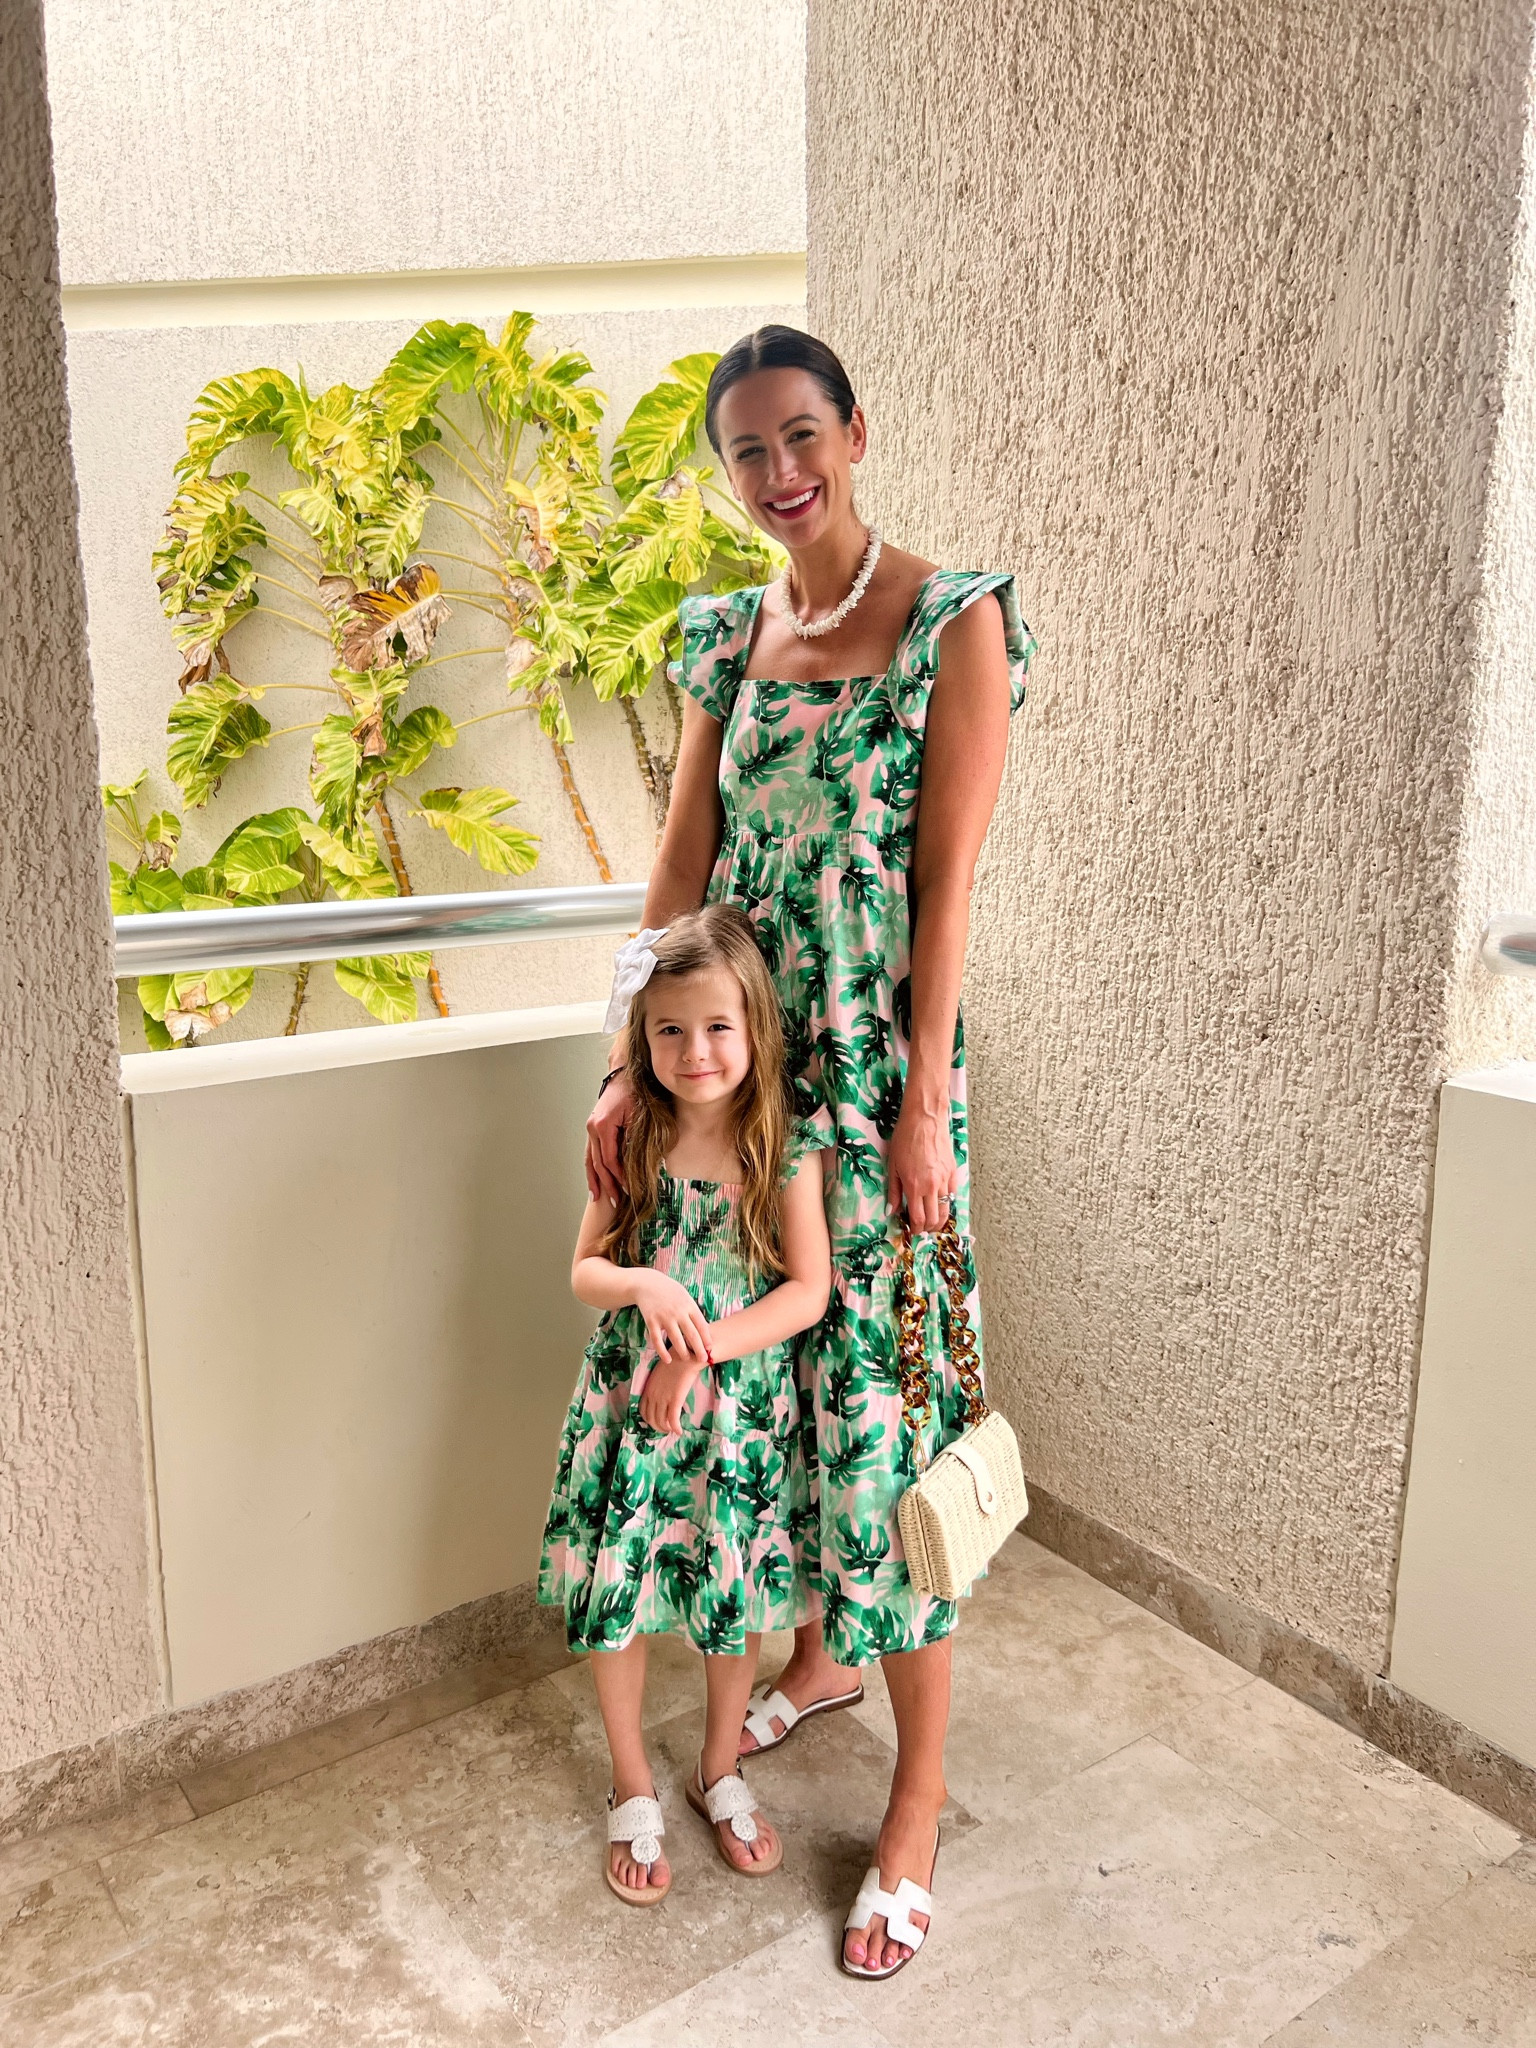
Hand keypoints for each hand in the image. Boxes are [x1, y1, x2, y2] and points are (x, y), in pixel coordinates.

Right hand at [585, 1068, 632, 1201]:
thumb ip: (637, 1138)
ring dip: (595, 1180)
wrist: (624, 1074)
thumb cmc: (634, 1091)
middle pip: (598, 1164)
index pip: (610, 1159)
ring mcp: (591, 1128)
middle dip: (607, 1184)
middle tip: (615, 1202)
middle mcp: (593, 1128)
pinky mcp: (594, 1128)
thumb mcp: (639, 1114)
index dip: (619, 1177)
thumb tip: (641, 1162)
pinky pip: (591, 1153)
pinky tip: (593, 1181)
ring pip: (590, 1160)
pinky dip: (592, 1168)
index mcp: (603, 1126)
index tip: (629, 1189)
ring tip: (597, 1198)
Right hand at [631, 1270, 711, 1372]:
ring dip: (683, 1352)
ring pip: (676, 1339)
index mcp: (689, 1305)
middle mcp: (678, 1312)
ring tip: (687, 1359)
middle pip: (692, 1335)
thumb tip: (704, 1328)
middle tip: (703, 1360)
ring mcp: (664, 1317)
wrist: (647, 1283)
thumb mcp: (684, 1296)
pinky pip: (657, 1340)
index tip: (710, 1348)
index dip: (707, 1338)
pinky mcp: (651, 1321)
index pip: (701, 1325)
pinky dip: (663, 1352)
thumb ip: (693, 1311)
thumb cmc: (669, 1291)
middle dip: (699, 1349)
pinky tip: (668, 1360)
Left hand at [639, 1350, 704, 1433]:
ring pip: (661, 1421)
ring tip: (672, 1430)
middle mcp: (653, 1395)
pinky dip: (675, 1427)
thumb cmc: (675, 1361)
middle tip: (665, 1429)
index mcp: (648, 1389)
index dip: (649, 1420)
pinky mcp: (675, 1399)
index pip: (643, 1411)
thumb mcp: (660, 1373)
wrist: (686, 1354)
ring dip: (666, 1429)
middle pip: (651, 1419)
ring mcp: (663, 1398)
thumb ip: (657, 1385)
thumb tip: (662, 1394)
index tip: (656, 1422)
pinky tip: (679, 1431)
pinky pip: (673, 1419)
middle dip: (657, 1427)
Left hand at [887, 1099, 958, 1233]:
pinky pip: (953, 1194)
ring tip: (932, 1222)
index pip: (917, 1218)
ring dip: (939, 1219)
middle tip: (921, 1229)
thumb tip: (892, 1210)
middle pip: (934, 1218)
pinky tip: (940, 1204)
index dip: (915, 1229)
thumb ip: (894, 1191)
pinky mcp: (952, 1171)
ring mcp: (945, 1179)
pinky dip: (947, 1203)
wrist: (924, 1119)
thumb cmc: (905, 1138)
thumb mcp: (892, 1165)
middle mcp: (932, 1186)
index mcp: (914, 1186)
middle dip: (927, 1228)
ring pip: (946, 1209)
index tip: (912, 1231)